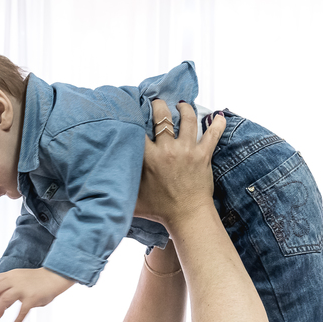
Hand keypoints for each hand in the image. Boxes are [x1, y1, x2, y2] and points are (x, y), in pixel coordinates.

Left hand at [0, 267, 75, 321]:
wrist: (55, 277)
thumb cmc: (39, 280)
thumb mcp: (21, 277)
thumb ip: (11, 285)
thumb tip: (2, 300)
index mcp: (12, 275)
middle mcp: (15, 280)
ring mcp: (23, 289)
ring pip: (4, 299)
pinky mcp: (32, 298)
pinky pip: (22, 310)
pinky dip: (18, 319)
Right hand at [133, 99, 224, 227]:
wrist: (187, 217)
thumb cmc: (160, 211)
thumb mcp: (134, 200)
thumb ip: (121, 188)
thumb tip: (103, 185)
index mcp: (149, 158)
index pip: (139, 130)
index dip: (136, 118)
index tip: (135, 111)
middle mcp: (168, 150)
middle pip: (163, 117)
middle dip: (159, 106)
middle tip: (158, 104)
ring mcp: (187, 151)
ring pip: (187, 119)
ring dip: (184, 109)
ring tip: (181, 106)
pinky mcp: (203, 155)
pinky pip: (213, 134)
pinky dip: (217, 123)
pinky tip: (219, 115)